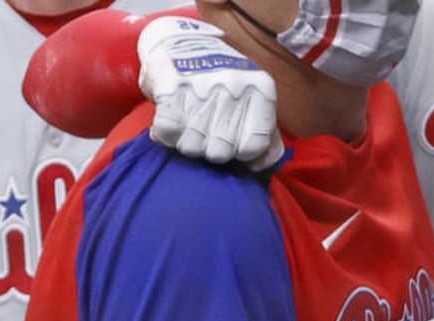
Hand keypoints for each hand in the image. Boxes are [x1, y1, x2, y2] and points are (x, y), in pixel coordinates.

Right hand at [138, 16, 283, 169]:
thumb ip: (268, 138)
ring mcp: (202, 83)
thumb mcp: (256, 103)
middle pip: (220, 151)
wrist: (184, 41)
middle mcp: (233, 84)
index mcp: (261, 88)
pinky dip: (165, 135)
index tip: (233, 142)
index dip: (241, 153)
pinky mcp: (170, 84)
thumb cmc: (224, 84)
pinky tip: (172, 124)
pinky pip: (168, 131)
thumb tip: (260, 167)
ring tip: (189, 125)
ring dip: (187, 143)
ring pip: (192, 146)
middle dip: (211, 149)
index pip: (254, 147)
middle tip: (206, 132)